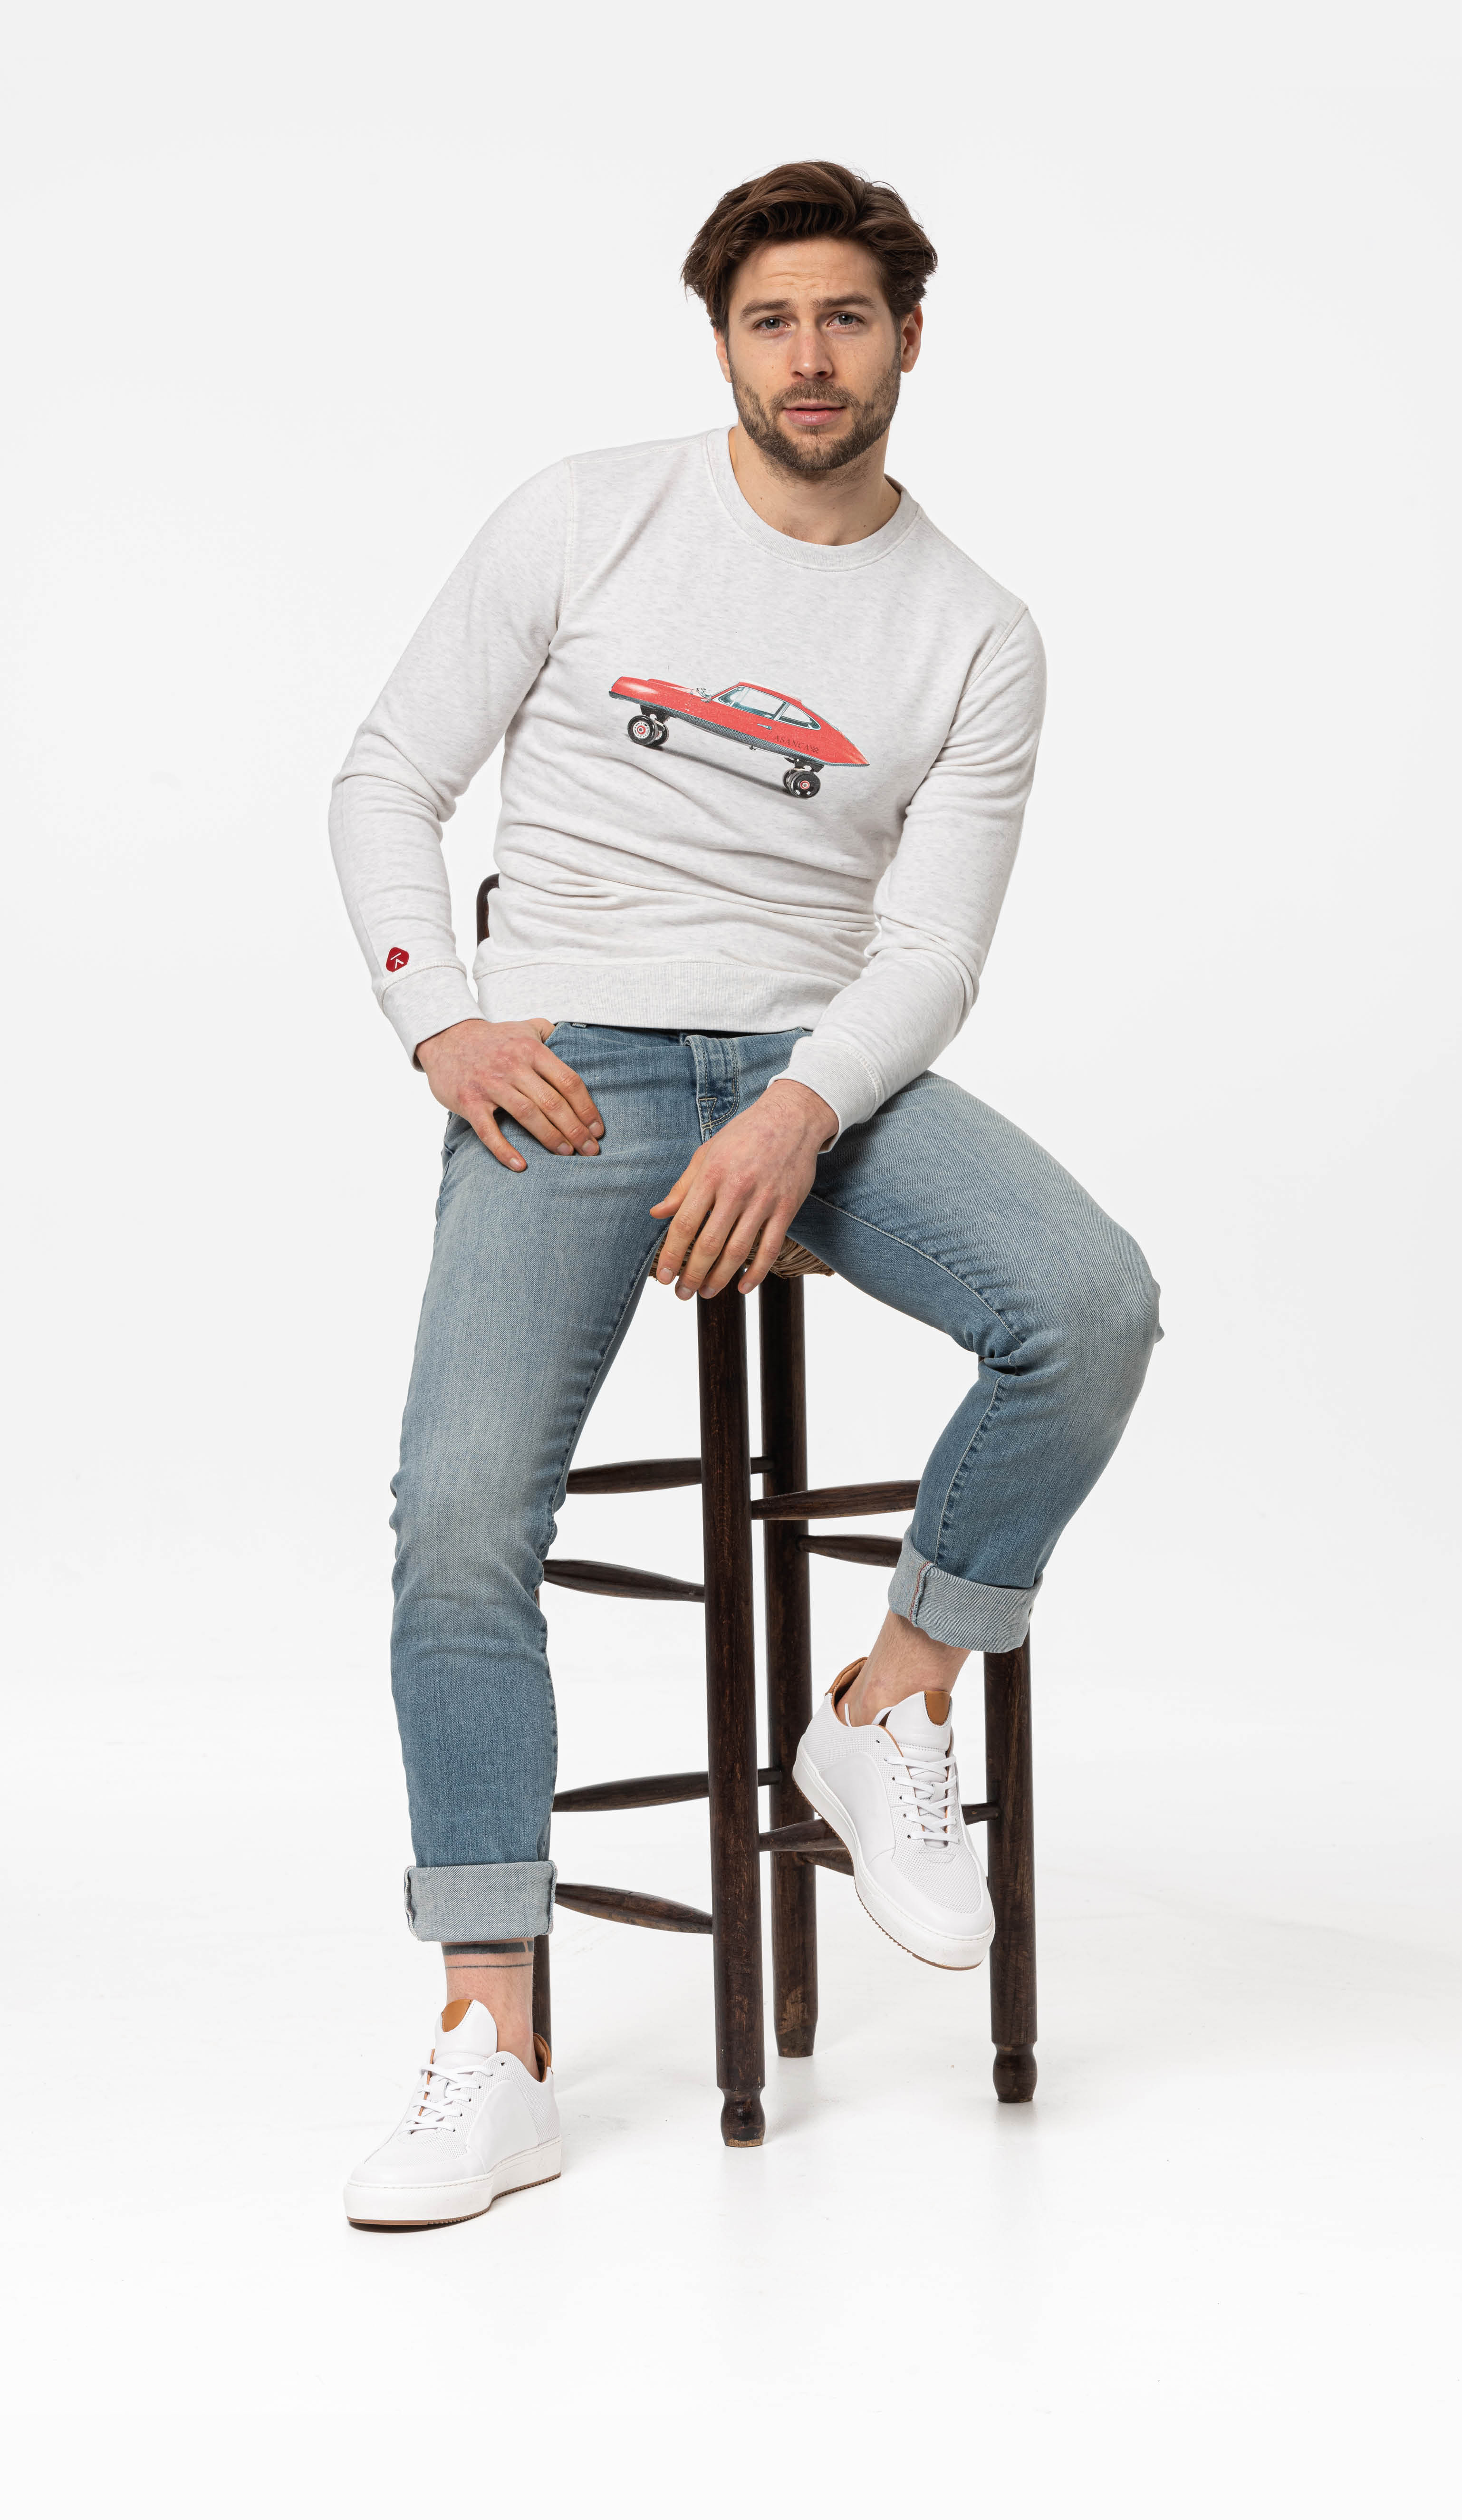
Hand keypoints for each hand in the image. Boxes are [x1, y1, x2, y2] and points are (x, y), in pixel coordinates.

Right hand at [416, 1018, 603, 1171]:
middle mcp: (513, 1066)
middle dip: (576, 1129)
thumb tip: (578, 1041)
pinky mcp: (469, 1101)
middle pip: (553, 1102)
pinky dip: (504, 1150)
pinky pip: (489, 1130)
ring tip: (567, 1154)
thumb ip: (552, 1034)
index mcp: (532, 1050)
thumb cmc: (493, 1039)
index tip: (598, 1129)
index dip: (587, 1108)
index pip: (568, 1081)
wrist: (446, 1037)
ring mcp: (490, 1084)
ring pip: (527, 1115)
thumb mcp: (526, 1027)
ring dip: (550, 1138)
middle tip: (590, 1151)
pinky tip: (521, 1165)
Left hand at [650, 1080, 835, 1298]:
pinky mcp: (787, 1207)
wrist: (791, 1118)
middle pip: (709, 1243)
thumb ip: (682, 1186)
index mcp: (711, 1175)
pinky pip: (770, 1247)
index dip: (672, 1255)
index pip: (685, 1224)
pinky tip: (743, 1286)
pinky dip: (757, 1271)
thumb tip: (657, 1213)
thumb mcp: (706, 1153)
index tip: (663, 1277)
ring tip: (707, 1293)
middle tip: (682, 1294)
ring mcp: (764, 1200)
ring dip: (720, 1278)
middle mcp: (736, 1189)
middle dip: (692, 1274)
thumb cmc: (743, 1135)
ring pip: (738, 1250)